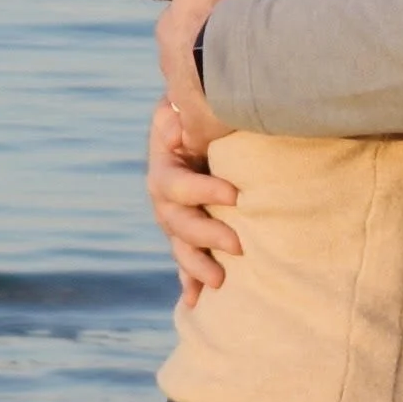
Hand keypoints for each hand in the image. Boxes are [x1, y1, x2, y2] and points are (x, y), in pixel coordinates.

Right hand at [148, 97, 242, 306]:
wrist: (198, 118)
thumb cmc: (200, 107)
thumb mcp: (188, 100)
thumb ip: (181, 111)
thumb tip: (177, 127)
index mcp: (164, 165)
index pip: (177, 184)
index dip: (203, 190)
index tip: (235, 195)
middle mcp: (163, 196)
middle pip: (177, 223)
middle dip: (207, 236)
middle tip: (239, 245)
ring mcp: (172, 216)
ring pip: (179, 246)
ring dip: (197, 266)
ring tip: (221, 281)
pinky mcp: (185, 229)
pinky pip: (183, 258)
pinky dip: (189, 280)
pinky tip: (194, 301)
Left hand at [156, 0, 246, 151]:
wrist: (239, 53)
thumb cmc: (226, 8)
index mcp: (170, 31)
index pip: (180, 31)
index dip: (200, 30)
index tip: (220, 29)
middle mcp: (170, 64)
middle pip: (184, 64)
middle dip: (202, 62)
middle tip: (232, 58)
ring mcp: (183, 97)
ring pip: (195, 95)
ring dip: (210, 92)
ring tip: (239, 89)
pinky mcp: (199, 125)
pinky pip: (201, 131)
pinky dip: (209, 130)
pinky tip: (229, 125)